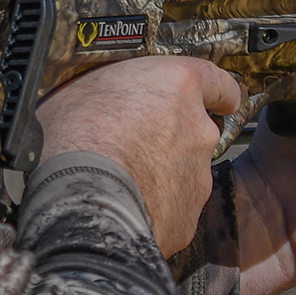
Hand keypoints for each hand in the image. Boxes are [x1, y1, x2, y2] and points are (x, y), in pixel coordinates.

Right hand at [36, 57, 240, 256]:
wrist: (82, 202)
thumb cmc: (76, 141)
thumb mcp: (80, 88)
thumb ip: (112, 88)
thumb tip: (96, 93)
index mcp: (178, 85)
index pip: (219, 82)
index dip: (216, 92)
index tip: (217, 98)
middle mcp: (198, 128)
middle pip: (197, 129)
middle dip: (172, 136)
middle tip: (135, 142)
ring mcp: (198, 173)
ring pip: (186, 169)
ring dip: (163, 171)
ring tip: (123, 177)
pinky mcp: (189, 212)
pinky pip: (175, 204)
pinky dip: (157, 204)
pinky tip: (127, 202)